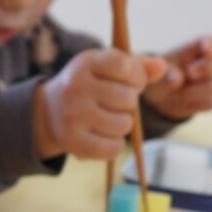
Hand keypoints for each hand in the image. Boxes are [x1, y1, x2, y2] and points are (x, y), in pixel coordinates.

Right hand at [33, 48, 167, 160]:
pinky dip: (115, 145)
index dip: (136, 76)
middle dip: (129, 103)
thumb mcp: (107, 68)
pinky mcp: (72, 141)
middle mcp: (76, 87)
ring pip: (124, 125)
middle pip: (128, 98)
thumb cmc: (89, 85)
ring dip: (123, 125)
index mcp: (86, 63)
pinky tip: (104, 136)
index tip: (129, 81)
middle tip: (115, 102)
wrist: (48, 111)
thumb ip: (137, 66)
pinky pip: (113, 148)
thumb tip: (162, 68)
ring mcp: (73, 115)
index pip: (125, 66)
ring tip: (108, 119)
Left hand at [143, 35, 211, 120]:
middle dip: (208, 66)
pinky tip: (183, 101)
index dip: (210, 44)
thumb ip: (166, 72)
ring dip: (192, 92)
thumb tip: (177, 78)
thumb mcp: (157, 71)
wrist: (160, 97)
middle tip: (191, 73)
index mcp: (195, 48)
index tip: (206, 49)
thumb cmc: (160, 74)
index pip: (210, 40)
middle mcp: (208, 61)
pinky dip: (194, 104)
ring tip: (177, 91)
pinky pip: (210, 102)